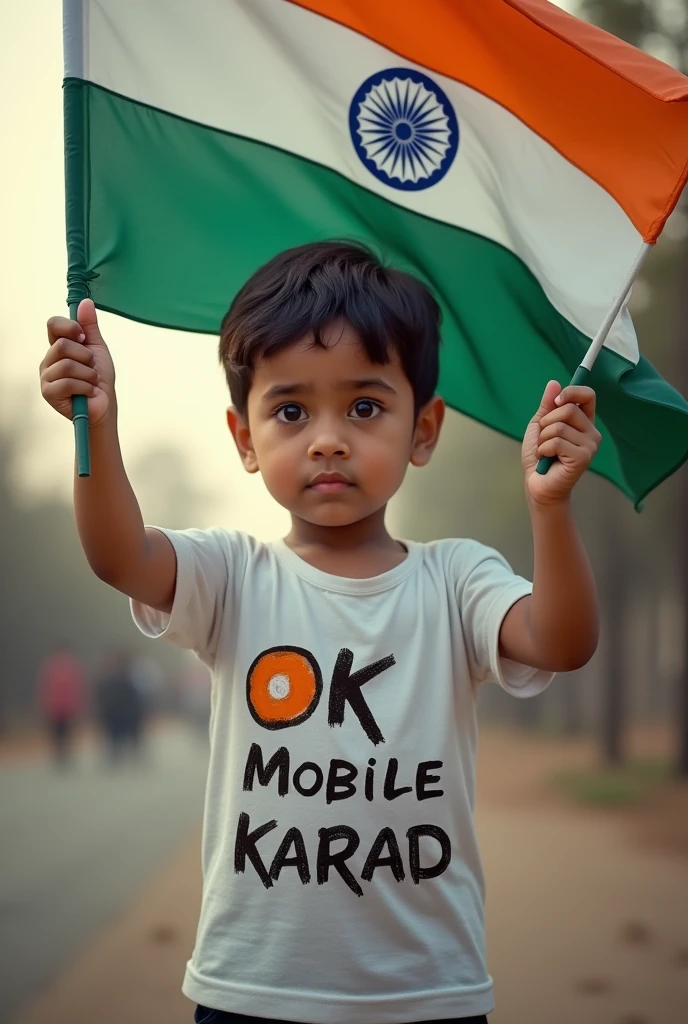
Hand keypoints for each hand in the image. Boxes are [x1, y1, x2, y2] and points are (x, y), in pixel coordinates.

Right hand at [40, 300, 115, 427]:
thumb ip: (89, 327)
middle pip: (62, 344)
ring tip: (91, 382)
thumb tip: (85, 302)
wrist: (105, 405)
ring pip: (67, 364)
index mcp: (58, 346)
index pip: (53, 324)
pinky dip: (85, 387)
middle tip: (92, 367)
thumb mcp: (97, 348)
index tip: (83, 337)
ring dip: (88, 374)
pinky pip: (67, 382)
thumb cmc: (100, 379)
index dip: (70, 327)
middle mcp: (49, 360)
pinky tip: (88, 392)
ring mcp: (46, 376)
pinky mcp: (48, 392)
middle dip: (85, 356)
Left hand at [522, 380, 601, 505]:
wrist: (537, 484)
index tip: (556, 401)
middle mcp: (591, 432)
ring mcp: (590, 446)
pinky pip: (557, 442)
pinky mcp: (583, 458)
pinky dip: (544, 449)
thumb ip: (547, 405)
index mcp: (584, 421)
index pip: (588, 395)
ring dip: (543, 439)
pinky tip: (547, 459)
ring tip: (546, 451)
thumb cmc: (540, 456)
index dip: (570, 393)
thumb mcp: (540, 425)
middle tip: (544, 438)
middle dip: (547, 422)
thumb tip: (554, 382)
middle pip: (569, 409)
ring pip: (559, 427)